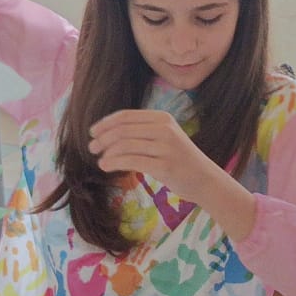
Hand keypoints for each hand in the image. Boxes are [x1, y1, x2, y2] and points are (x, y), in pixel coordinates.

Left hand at [88, 110, 225, 202]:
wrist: (205, 179)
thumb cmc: (180, 159)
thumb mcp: (164, 137)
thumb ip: (142, 131)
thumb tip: (108, 132)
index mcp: (162, 118)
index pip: (125, 116)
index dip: (105, 124)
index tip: (93, 133)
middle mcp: (164, 129)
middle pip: (122, 130)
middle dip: (103, 139)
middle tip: (91, 148)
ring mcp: (165, 147)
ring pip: (125, 145)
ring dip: (107, 153)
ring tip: (99, 161)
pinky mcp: (164, 166)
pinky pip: (131, 161)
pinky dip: (114, 163)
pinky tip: (106, 167)